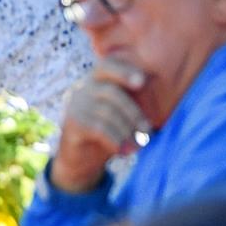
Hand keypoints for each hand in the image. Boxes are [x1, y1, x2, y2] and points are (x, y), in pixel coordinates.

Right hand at [50, 57, 149, 192]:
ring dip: (127, 132)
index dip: (123, 71)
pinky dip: (116, 140)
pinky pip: (99, 128)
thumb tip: (153, 102)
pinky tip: (122, 151)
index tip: (142, 81)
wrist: (80, 160)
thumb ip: (130, 104)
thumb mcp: (118, 115)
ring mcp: (74, 105)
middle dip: (134, 112)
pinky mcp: (71, 123)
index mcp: (95, 81)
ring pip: (108, 113)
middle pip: (111, 91)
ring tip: (137, 146)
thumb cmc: (106, 134)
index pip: (106, 65)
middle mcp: (82, 88)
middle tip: (147, 131)